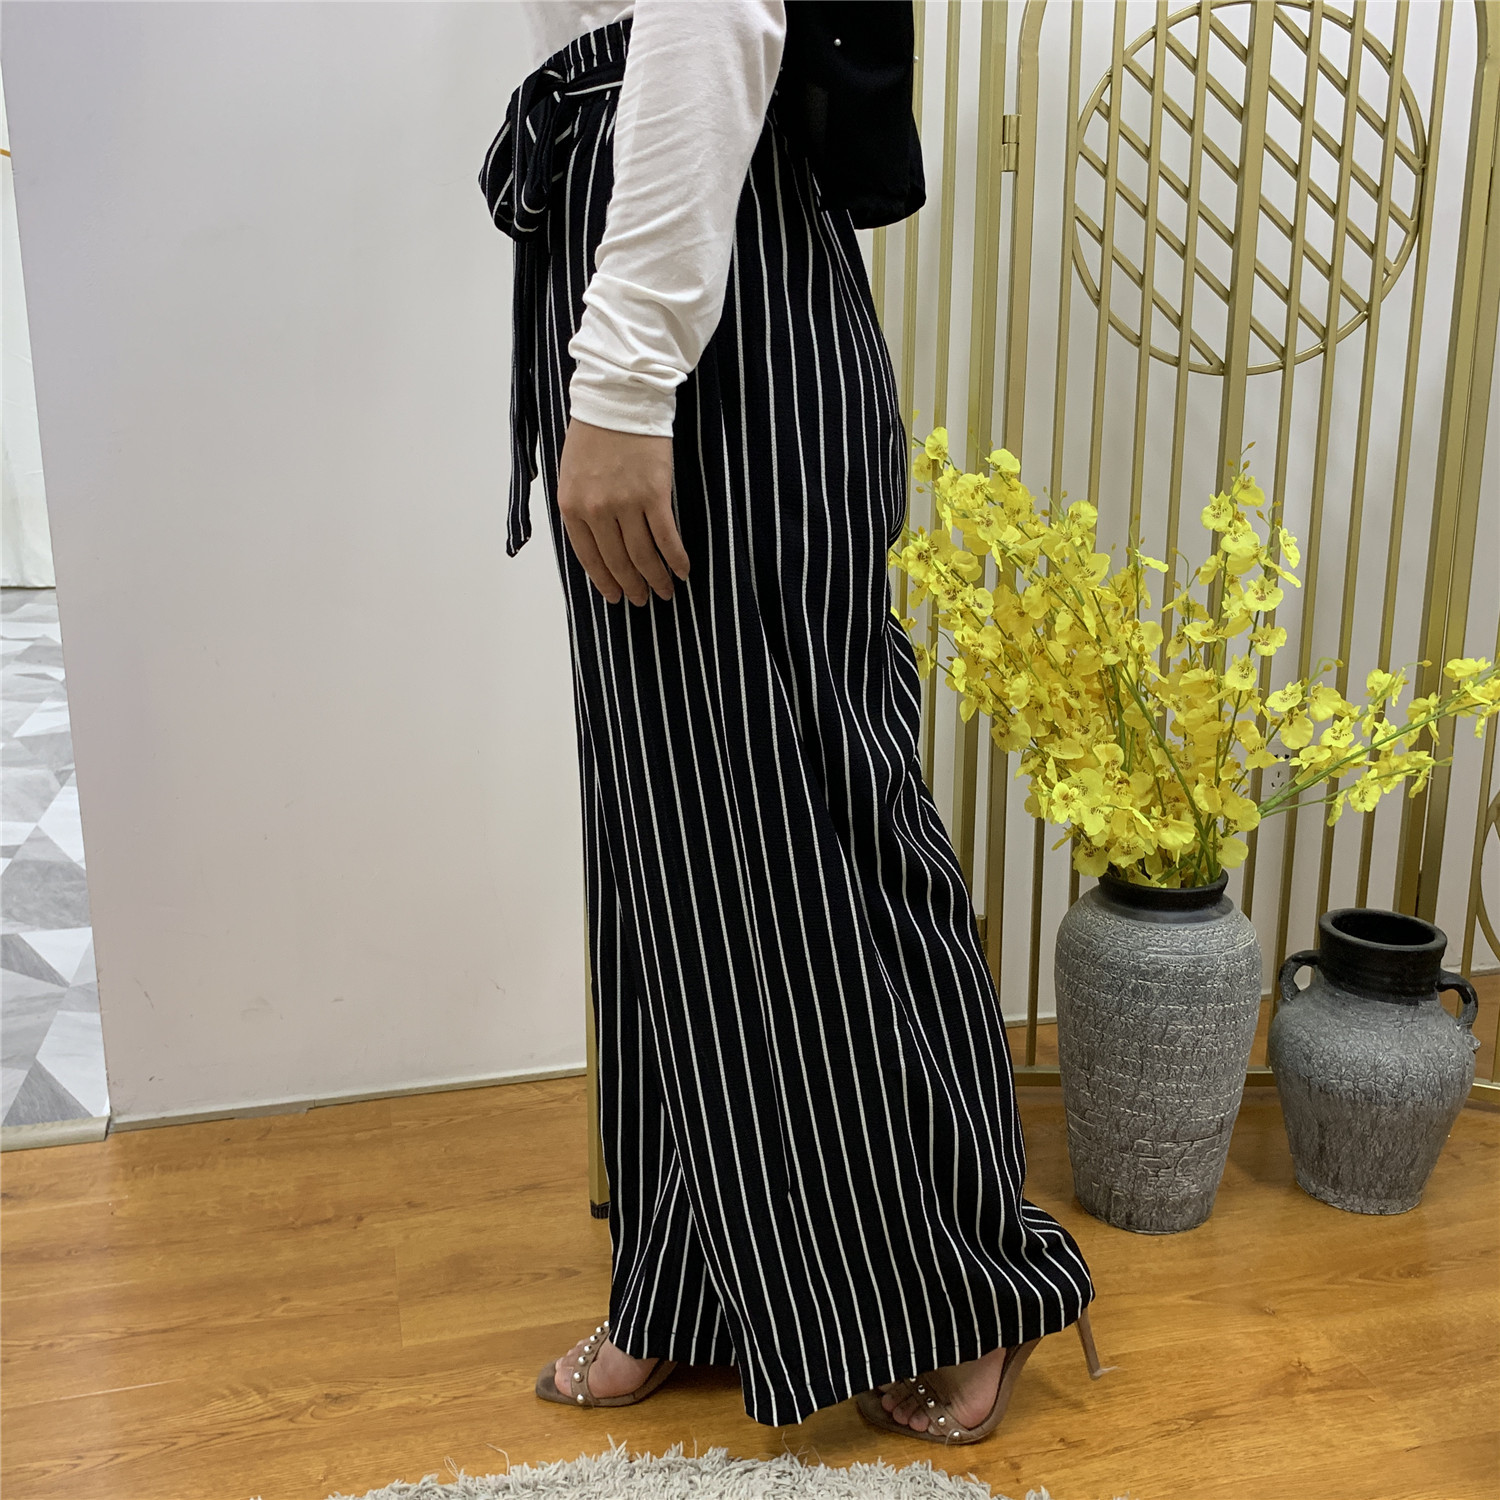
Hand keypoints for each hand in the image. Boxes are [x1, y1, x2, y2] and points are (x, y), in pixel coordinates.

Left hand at [556, 416, 689, 605]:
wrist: (619, 399)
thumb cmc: (594, 432)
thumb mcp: (571, 472)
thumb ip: (580, 507)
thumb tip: (596, 541)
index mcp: (572, 506)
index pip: (589, 557)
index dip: (604, 581)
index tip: (615, 596)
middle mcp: (596, 510)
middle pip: (617, 561)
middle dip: (631, 586)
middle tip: (642, 600)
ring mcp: (626, 503)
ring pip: (643, 555)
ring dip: (655, 578)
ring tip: (663, 592)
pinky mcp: (654, 494)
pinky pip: (666, 537)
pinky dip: (675, 559)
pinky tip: (682, 571)